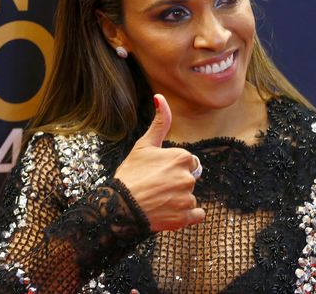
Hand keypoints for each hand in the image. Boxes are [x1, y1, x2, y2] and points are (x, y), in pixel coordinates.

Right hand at [114, 94, 204, 231]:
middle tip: (155, 187)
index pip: (187, 162)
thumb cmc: (130, 174)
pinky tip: (170, 211)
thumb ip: (159, 122)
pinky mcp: (185, 217)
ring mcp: (187, 198)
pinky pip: (196, 214)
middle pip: (188, 179)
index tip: (156, 172)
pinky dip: (186, 215)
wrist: (120, 207)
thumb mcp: (143, 145)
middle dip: (176, 183)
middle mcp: (189, 177)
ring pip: (189, 196)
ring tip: (158, 200)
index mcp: (182, 157)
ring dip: (178, 199)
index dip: (171, 167)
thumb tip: (160, 97)